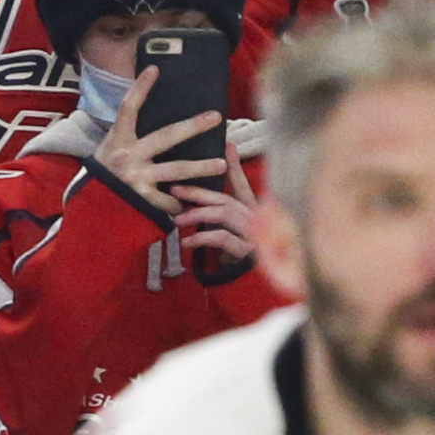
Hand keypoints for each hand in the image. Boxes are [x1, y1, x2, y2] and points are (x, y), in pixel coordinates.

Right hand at [97, 65, 225, 215]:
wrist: (89, 210)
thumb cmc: (104, 177)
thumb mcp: (109, 151)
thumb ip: (129, 138)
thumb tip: (146, 116)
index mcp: (118, 140)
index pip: (128, 108)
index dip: (140, 88)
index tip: (154, 69)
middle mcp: (128, 156)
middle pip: (166, 136)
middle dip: (193, 126)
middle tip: (216, 118)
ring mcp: (136, 179)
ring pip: (176, 171)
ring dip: (201, 168)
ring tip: (221, 165)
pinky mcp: (142, 201)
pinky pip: (169, 201)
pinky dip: (181, 204)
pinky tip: (194, 206)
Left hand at [171, 141, 258, 264]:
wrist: (258, 289)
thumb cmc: (244, 263)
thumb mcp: (232, 240)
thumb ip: (220, 223)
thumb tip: (196, 211)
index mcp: (252, 214)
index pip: (242, 185)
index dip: (235, 165)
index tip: (229, 144)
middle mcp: (255, 220)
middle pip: (225, 198)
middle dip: (198, 192)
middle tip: (175, 189)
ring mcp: (253, 235)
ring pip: (224, 213)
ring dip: (197, 214)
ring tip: (177, 220)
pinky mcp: (247, 252)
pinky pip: (222, 238)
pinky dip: (202, 237)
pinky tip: (186, 242)